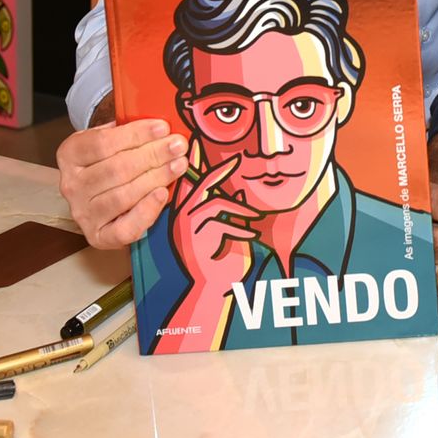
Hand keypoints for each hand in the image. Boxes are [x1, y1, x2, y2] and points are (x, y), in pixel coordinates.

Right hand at [56, 115, 189, 247]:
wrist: (100, 196)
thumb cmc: (111, 160)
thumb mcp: (111, 139)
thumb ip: (128, 131)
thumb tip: (162, 127)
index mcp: (70, 154)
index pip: (102, 143)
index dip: (136, 135)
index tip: (163, 127)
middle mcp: (71, 185)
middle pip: (116, 169)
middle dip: (153, 155)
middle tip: (178, 146)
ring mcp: (83, 213)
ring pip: (122, 196)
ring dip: (155, 179)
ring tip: (178, 165)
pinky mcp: (98, 237)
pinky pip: (124, 229)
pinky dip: (146, 211)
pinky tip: (162, 194)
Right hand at [169, 150, 260, 296]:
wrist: (213, 293)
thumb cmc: (221, 264)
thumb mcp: (229, 233)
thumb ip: (230, 212)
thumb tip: (239, 191)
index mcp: (186, 216)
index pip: (190, 183)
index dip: (198, 163)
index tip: (207, 145)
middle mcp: (182, 221)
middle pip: (198, 187)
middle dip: (218, 172)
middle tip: (235, 160)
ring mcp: (187, 231)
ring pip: (215, 206)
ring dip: (240, 210)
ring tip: (255, 217)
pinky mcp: (195, 242)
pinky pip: (222, 225)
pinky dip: (240, 230)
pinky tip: (250, 237)